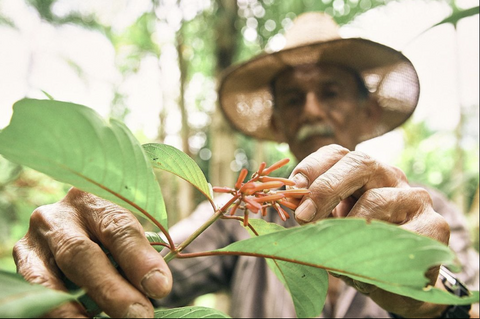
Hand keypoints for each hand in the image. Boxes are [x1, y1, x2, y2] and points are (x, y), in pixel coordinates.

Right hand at [13, 187, 171, 317]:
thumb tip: (154, 288)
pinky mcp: (21, 263)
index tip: (159, 287)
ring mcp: (34, 240)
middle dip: (110, 289)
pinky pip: (34, 293)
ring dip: (74, 309)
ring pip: (48, 278)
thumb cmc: (110, 234)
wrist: (73, 228)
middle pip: (81, 253)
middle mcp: (59, 216)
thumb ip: (136, 255)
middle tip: (139, 314)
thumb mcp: (125, 235)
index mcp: (94, 200)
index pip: (118, 227)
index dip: (139, 259)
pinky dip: (56, 310)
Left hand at [289, 144, 449, 316]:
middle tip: (303, 216)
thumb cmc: (359, 245)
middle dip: (326, 188)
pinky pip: (399, 234)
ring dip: (348, 227)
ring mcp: (415, 197)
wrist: (399, 276)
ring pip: (377, 200)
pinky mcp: (434, 225)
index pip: (336, 154)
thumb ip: (314, 212)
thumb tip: (290, 203)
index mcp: (362, 171)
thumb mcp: (332, 226)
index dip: (311, 167)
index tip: (291, 189)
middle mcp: (389, 176)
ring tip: (336, 250)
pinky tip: (365, 264)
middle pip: (359, 164)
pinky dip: (374, 251)